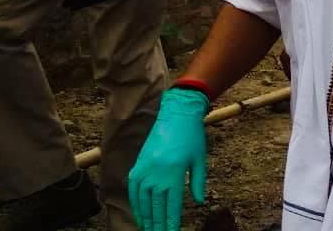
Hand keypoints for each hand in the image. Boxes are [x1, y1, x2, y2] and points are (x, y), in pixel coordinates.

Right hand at [129, 88, 208, 230]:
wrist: (176, 114)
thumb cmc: (192, 136)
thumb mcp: (199, 160)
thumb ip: (197, 183)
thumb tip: (199, 202)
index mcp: (174, 174)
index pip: (172, 206)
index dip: (171, 223)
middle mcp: (157, 174)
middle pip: (156, 207)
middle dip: (158, 225)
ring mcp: (145, 170)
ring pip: (143, 201)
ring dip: (146, 217)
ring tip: (149, 229)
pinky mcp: (138, 164)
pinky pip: (134, 189)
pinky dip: (136, 203)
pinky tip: (139, 213)